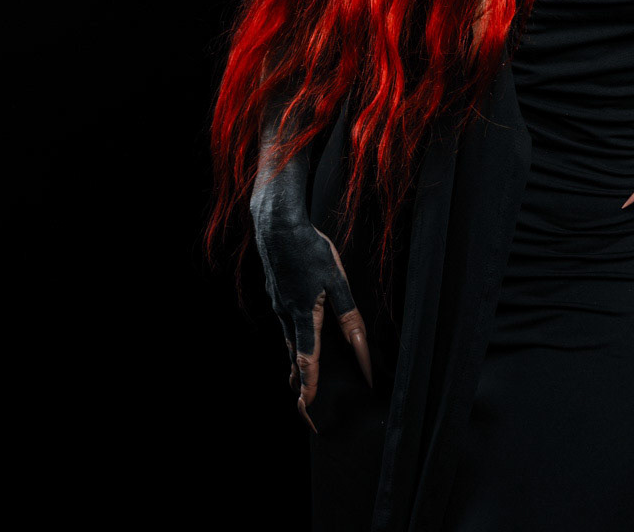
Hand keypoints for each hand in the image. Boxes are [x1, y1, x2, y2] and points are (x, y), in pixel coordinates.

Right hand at [252, 210, 372, 430]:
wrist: (276, 224)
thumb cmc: (309, 249)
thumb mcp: (336, 280)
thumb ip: (348, 313)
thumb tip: (359, 344)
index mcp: (303, 316)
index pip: (307, 361)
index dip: (310, 386)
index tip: (309, 408)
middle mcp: (286, 314)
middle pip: (294, 354)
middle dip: (300, 379)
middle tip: (305, 401)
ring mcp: (277, 302)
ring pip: (288, 337)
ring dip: (295, 357)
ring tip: (300, 374)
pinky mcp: (275, 291)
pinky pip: (284, 321)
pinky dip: (292, 334)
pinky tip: (297, 328)